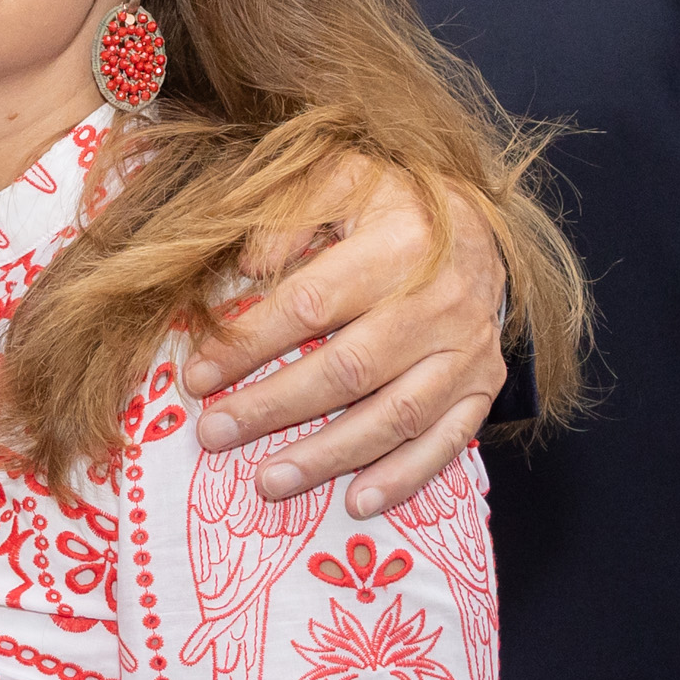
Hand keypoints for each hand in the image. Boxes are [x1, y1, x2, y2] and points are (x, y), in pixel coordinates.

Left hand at [183, 159, 508, 517]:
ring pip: (394, 416)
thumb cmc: (390, 202)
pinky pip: (446, 442)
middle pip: (348, 369)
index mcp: (399, 245)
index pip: (312, 305)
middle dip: (273, 407)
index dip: (249, 344)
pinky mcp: (483, 386)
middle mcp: (440, 303)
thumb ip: (290, 214)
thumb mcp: (340, 178)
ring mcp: (466, 351)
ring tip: (267, 482)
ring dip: (328, 456)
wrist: (480, 225)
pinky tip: (358, 502)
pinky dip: (404, 477)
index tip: (196, 377)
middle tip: (213, 433)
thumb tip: (247, 266)